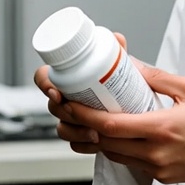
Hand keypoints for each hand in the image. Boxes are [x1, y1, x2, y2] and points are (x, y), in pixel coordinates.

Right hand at [33, 31, 131, 153]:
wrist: (140, 112)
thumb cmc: (124, 85)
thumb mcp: (121, 66)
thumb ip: (119, 52)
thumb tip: (117, 39)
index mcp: (68, 78)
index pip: (44, 76)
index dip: (44, 83)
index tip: (56, 91)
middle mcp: (66, 98)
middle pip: (52, 106)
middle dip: (64, 111)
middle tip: (79, 112)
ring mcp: (72, 119)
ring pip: (62, 128)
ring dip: (75, 131)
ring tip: (95, 133)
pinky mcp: (82, 136)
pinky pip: (74, 144)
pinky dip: (83, 145)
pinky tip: (96, 143)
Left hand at [34, 33, 152, 184]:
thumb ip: (154, 76)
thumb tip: (126, 62)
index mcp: (160, 128)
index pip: (107, 125)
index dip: (80, 114)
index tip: (66, 101)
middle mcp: (154, 153)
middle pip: (102, 141)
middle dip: (78, 124)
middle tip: (65, 105)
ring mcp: (157, 168)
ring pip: (111, 154)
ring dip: (92, 137)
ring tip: (80, 116)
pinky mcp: (161, 177)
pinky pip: (127, 162)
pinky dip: (112, 147)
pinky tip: (106, 133)